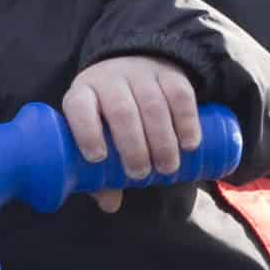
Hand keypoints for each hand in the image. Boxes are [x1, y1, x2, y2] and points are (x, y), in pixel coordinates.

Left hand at [63, 56, 200, 214]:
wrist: (134, 65)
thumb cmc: (108, 114)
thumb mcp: (99, 133)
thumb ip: (101, 171)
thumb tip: (110, 205)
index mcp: (83, 94)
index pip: (79, 107)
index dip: (86, 131)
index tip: (98, 159)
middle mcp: (110, 80)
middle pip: (121, 111)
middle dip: (133, 146)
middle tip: (142, 174)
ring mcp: (141, 73)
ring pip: (153, 104)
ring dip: (162, 140)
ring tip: (168, 168)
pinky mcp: (170, 73)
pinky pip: (180, 95)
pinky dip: (187, 121)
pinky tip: (190, 144)